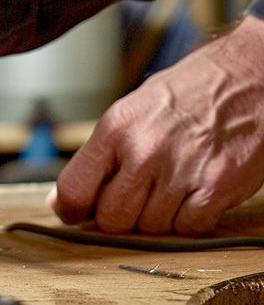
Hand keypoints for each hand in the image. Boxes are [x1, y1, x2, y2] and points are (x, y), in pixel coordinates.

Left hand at [48, 15, 263, 234]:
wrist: (248, 75)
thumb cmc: (186, 92)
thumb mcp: (130, 112)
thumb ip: (96, 158)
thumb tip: (60, 201)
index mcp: (115, 128)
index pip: (74, 189)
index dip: (71, 210)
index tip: (76, 214)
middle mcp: (145, 149)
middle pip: (112, 219)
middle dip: (119, 216)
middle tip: (134, 197)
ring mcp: (182, 170)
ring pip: (151, 228)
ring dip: (158, 215)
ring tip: (170, 184)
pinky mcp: (217, 187)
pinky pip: (188, 228)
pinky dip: (190, 218)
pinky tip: (193, 191)